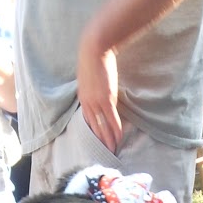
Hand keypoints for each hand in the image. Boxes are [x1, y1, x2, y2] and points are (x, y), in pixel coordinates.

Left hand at [76, 34, 121, 152]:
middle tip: (105, 153)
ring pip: (102, 126)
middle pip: (94, 127)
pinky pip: (111, 119)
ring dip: (108, 140)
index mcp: (82, 98)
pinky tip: (119, 139)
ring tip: (112, 151)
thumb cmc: (92, 58)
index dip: (94, 132)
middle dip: (100, 141)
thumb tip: (98, 90)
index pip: (88, 120)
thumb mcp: (87, 76)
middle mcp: (88, 103)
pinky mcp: (106, 99)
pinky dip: (115, 130)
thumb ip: (91, 87)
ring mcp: (96, 102)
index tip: (98, 142)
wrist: (94, 49)